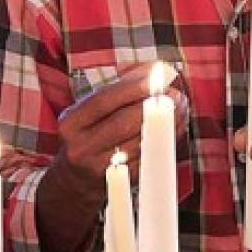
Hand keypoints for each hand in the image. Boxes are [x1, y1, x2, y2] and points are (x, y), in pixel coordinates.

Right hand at [56, 65, 188, 189]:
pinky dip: (165, 140)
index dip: (130, 89)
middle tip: (175, 94)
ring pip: (139, 143)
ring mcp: (100, 167)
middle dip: (152, 106)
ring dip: (165, 123)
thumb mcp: (89, 110)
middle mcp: (81, 147)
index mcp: (71, 124)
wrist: (75, 178)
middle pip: (122, 123)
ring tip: (181, 106)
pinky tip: (175, 126)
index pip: (102, 102)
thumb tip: (151, 69)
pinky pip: (147, 158)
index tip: (155, 78)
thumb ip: (118, 87)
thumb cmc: (87, 134)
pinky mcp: (120, 181)